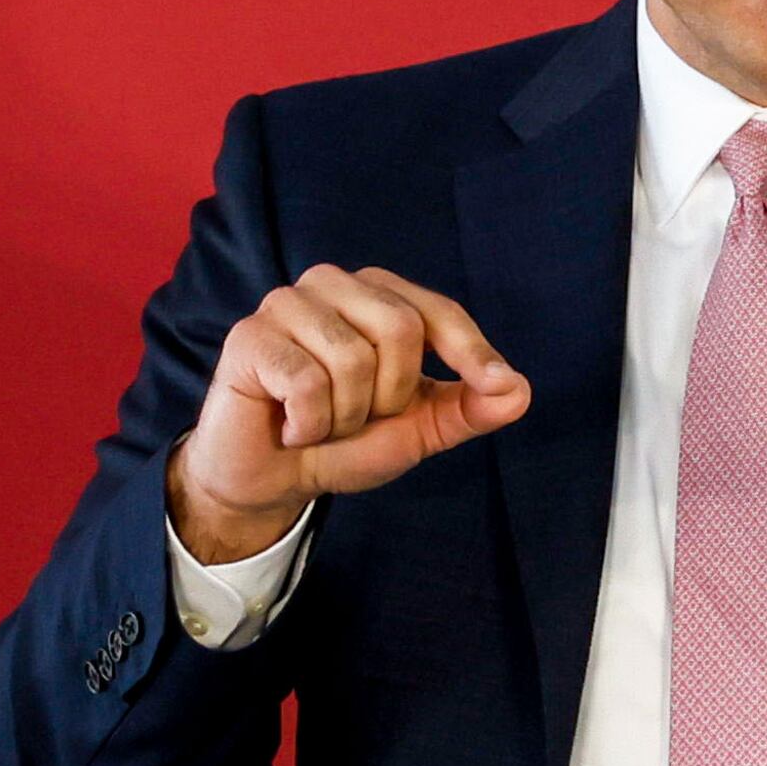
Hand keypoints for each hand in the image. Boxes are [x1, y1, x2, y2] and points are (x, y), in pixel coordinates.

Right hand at [170, 267, 528, 561]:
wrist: (272, 480)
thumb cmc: (344, 441)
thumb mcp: (418, 429)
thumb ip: (468, 409)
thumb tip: (518, 392)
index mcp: (376, 295)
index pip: (437, 311)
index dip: (472, 350)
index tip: (499, 385)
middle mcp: (331, 285)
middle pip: (399, 328)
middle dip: (391, 395)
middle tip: (358, 417)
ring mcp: (285, 304)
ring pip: (352, 359)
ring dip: (345, 415)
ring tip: (320, 421)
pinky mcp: (248, 337)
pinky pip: (306, 383)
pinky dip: (309, 424)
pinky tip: (290, 426)